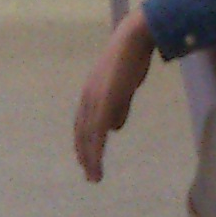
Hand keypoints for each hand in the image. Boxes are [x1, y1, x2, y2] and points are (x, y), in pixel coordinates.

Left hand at [74, 11, 157, 180]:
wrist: (133, 40)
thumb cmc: (131, 59)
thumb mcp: (123, 88)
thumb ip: (118, 108)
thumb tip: (114, 129)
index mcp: (90, 94)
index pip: (82, 124)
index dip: (83, 143)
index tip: (86, 159)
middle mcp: (87, 99)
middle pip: (82, 133)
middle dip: (84, 155)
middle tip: (90, 175)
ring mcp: (94, 100)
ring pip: (88, 137)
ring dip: (90, 159)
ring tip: (94, 177)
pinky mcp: (104, 102)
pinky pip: (98, 132)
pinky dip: (96, 150)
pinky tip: (98, 163)